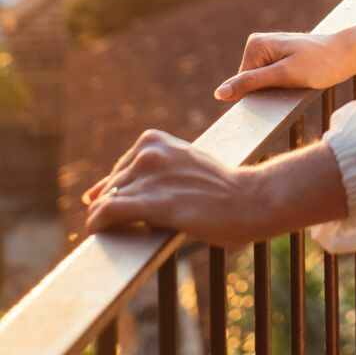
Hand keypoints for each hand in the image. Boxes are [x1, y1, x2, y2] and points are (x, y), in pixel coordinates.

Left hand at [81, 129, 262, 247]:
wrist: (248, 200)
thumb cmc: (216, 189)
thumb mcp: (177, 170)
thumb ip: (139, 177)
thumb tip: (90, 196)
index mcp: (153, 139)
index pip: (118, 173)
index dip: (121, 196)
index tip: (131, 212)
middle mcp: (148, 151)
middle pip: (110, 188)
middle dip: (114, 209)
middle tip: (134, 226)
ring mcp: (150, 174)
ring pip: (104, 201)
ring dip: (106, 220)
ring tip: (125, 233)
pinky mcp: (153, 201)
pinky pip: (107, 212)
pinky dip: (98, 224)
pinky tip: (100, 234)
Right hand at [214, 29, 351, 102]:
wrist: (347, 55)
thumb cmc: (319, 64)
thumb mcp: (283, 76)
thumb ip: (250, 83)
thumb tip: (219, 94)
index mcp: (254, 44)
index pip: (243, 84)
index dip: (262, 93)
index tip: (283, 89)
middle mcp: (258, 44)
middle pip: (250, 84)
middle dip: (269, 91)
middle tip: (293, 84)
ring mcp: (268, 51)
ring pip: (261, 85)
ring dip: (277, 90)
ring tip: (298, 81)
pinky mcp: (278, 59)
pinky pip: (272, 81)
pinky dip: (283, 87)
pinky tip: (299, 81)